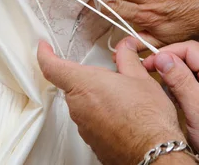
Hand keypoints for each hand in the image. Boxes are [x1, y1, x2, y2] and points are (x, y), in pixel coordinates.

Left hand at [37, 40, 186, 164]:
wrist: (153, 150)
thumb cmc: (147, 117)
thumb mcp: (140, 77)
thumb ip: (127, 58)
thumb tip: (125, 48)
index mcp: (85, 84)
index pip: (52, 67)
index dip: (45, 55)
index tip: (44, 48)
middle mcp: (79, 106)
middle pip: (73, 86)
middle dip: (90, 79)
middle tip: (112, 76)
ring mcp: (84, 126)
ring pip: (84, 104)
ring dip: (98, 98)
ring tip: (124, 98)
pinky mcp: (92, 141)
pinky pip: (92, 122)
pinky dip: (103, 115)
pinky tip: (123, 115)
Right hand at [143, 40, 198, 164]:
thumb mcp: (197, 108)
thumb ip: (179, 79)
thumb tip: (161, 57)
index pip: (189, 48)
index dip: (166, 54)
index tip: (148, 64)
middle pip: (192, 58)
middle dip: (172, 67)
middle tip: (153, 79)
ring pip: (195, 71)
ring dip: (179, 80)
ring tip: (170, 97)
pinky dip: (188, 90)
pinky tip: (181, 104)